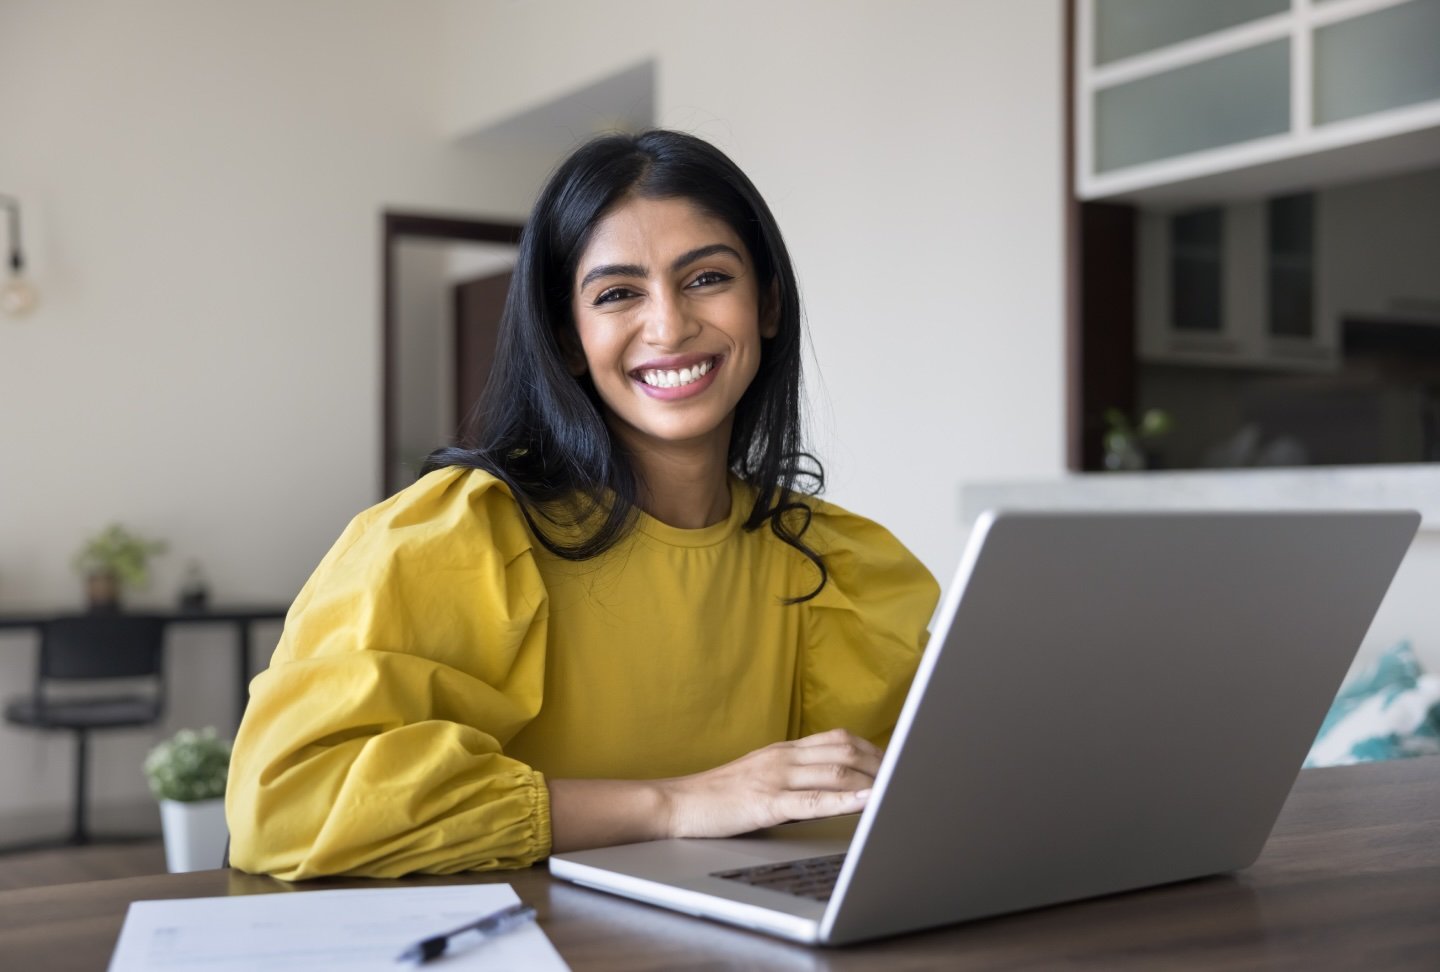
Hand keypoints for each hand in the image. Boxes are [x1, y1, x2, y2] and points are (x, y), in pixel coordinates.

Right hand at [661, 728, 881, 838]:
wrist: (676, 804)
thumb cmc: (718, 796)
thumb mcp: (759, 776)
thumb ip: (793, 776)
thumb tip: (831, 787)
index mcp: (783, 750)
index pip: (838, 738)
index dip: (872, 748)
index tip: (896, 761)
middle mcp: (783, 757)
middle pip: (845, 750)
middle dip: (881, 764)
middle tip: (907, 777)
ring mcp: (775, 777)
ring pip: (835, 771)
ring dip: (872, 780)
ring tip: (899, 789)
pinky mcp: (766, 802)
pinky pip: (813, 801)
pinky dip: (846, 801)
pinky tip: (867, 803)